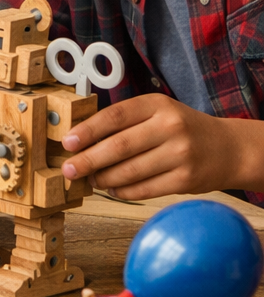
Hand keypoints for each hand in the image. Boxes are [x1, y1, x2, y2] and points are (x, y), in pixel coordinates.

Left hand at [60, 94, 248, 198]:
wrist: (228, 149)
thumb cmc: (181, 129)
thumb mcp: (157, 112)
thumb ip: (124, 122)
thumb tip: (81, 140)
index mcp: (157, 105)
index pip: (115, 116)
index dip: (88, 130)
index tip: (67, 142)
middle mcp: (170, 127)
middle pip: (119, 146)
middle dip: (88, 160)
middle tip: (69, 169)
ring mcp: (180, 154)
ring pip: (130, 171)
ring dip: (104, 179)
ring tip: (92, 180)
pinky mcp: (186, 180)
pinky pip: (145, 189)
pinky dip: (123, 192)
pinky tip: (113, 189)